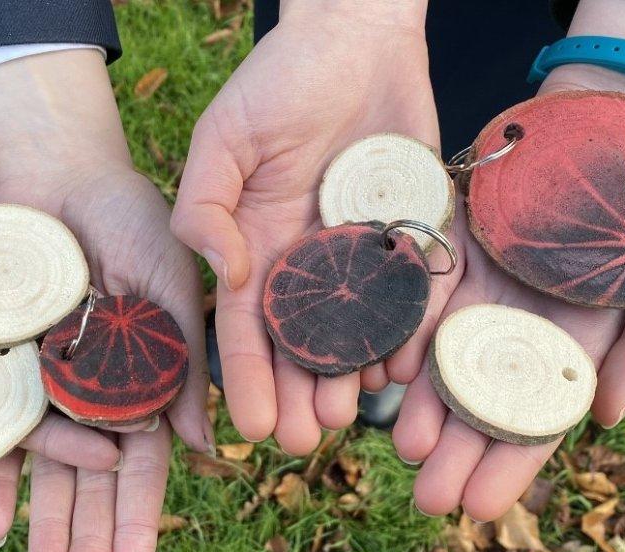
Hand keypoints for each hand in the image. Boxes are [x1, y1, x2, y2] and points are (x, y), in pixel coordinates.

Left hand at [0, 51, 206, 551]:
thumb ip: (185, 362)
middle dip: (88, 546)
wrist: (63, 175)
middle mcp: (102, 394)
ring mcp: (53, 384)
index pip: (145, 469)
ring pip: (47, 470)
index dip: (137, 528)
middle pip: (93, 486)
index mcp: (151, 381)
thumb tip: (208, 449)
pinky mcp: (7, 364)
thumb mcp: (172, 282)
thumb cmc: (133, 218)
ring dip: (44, 527)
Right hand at [0, 62, 121, 536]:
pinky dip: (68, 274)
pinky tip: (121, 288)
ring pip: (40, 318)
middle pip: (32, 374)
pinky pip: (26, 258)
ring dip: (92, 339)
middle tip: (154, 414)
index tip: (107, 458)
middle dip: (87, 398)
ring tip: (154, 357)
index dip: (50, 441)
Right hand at [170, 0, 439, 453]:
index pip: (247, 324)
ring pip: (359, 330)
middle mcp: (310, 258)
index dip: (244, 376)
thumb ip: (206, 206)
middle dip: (297, 393)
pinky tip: (405, 368)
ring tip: (349, 415)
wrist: (358, 35)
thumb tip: (227, 274)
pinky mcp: (414, 230)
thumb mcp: (225, 137)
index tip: (246, 428)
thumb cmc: (281, 78)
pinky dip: (413, 331)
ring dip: (351, 376)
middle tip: (300, 439)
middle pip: (302, 342)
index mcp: (259, 242)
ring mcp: (363, 249)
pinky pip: (417, 292)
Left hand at [389, 0, 624, 520]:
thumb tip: (604, 419)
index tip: (482, 508)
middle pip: (479, 402)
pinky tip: (384, 372)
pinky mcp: (445, 250)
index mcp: (569, 348)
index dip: (509, 465)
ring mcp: (476, 293)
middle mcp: (515, 330)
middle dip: (455, 452)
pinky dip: (402, 334)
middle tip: (428, 497)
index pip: (535, 420)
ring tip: (402, 444)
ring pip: (440, 358)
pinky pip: (416, 297)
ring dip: (421, 404)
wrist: (611, 127)